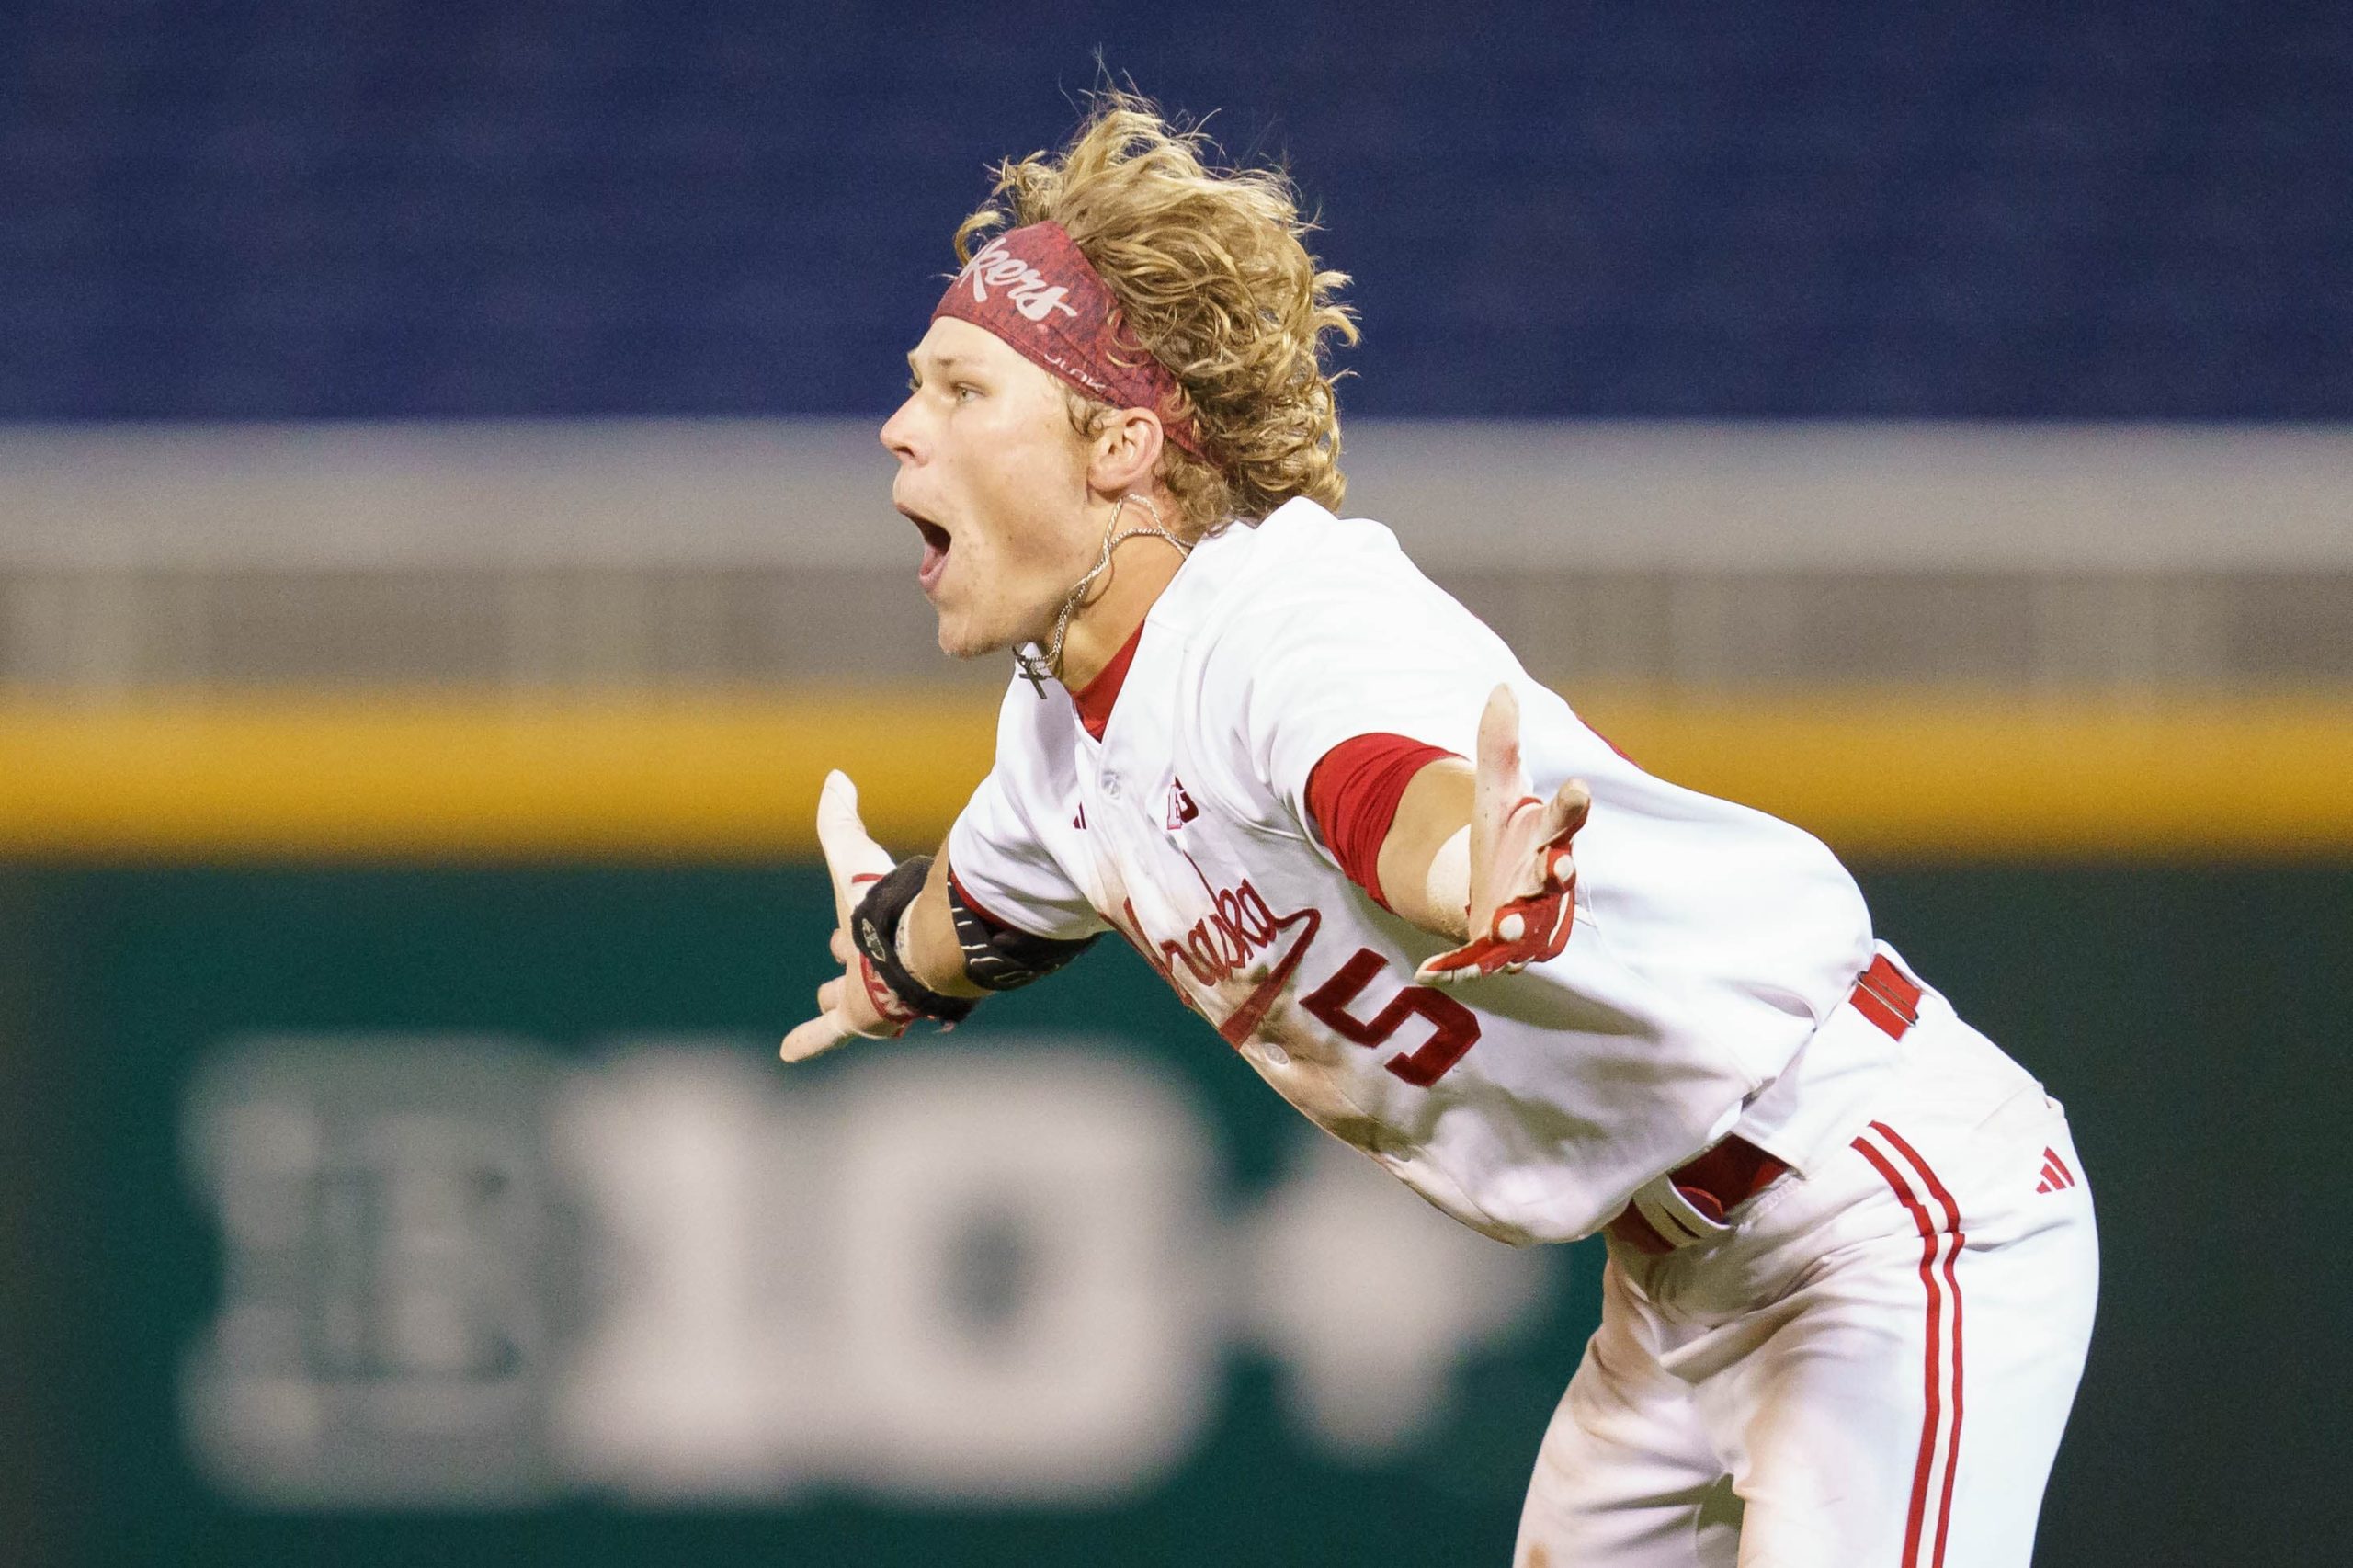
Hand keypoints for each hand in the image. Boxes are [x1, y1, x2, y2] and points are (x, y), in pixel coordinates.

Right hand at [780, 771, 916, 1061]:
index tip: (841, 932)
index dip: (848, 929)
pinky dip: (807, 1041)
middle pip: (858, 962)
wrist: (922, 945)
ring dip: (837, 999)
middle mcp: (874, 961)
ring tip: (828, 1006)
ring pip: (848, 996)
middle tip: (841, 959)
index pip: (857, 928)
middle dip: (848, 962)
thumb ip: (842, 821)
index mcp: (872, 927)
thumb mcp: (854, 858)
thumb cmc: (888, 903)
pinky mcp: (860, 1017)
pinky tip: (787, 1053)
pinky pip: (827, 1034)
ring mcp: (868, 992)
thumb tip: (836, 777)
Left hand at [1414, 685, 1589, 985]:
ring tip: (1503, 924)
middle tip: (1556, 868)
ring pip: (1528, 923)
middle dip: (1556, 873)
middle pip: (1555, 875)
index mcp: (1548, 836)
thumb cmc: (1508, 836)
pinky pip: (1480, 961)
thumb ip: (1500, 746)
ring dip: (1518, 925)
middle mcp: (1545, 879)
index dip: (1573, 805)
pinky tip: (1426, 974)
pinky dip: (1459, 969)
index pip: (1567, 817)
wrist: (1494, 887)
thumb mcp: (1497, 790)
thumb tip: (1502, 687)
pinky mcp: (1501, 950)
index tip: (1578, 788)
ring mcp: (1529, 917)